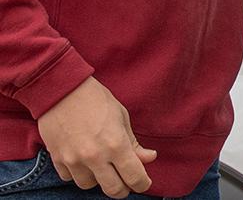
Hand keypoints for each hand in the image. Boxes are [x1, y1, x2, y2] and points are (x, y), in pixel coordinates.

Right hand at [37, 77, 156, 198]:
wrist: (62, 90)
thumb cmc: (97, 99)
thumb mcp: (122, 117)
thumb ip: (134, 143)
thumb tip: (149, 158)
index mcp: (116, 144)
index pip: (134, 177)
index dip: (143, 184)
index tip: (144, 182)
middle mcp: (95, 157)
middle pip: (113, 190)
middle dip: (123, 189)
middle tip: (126, 181)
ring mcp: (74, 160)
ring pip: (89, 186)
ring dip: (98, 179)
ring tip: (102, 165)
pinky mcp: (57, 159)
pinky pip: (69, 178)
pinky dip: (77, 173)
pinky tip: (82, 160)